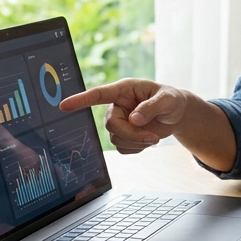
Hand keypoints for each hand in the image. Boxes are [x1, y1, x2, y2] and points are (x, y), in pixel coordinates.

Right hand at [59, 78, 187, 154]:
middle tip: (153, 137)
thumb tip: (134, 119)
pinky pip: (123, 149)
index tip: (64, 105)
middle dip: (132, 135)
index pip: (98, 94)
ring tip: (154, 137)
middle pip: (111, 125)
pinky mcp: (124, 136)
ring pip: (116, 140)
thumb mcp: (167, 99)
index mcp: (123, 90)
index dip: (81, 100)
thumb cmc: (171, 100)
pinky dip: (137, 149)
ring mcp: (119, 122)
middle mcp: (117, 106)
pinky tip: (148, 140)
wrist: (176, 115)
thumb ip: (151, 107)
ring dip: (137, 142)